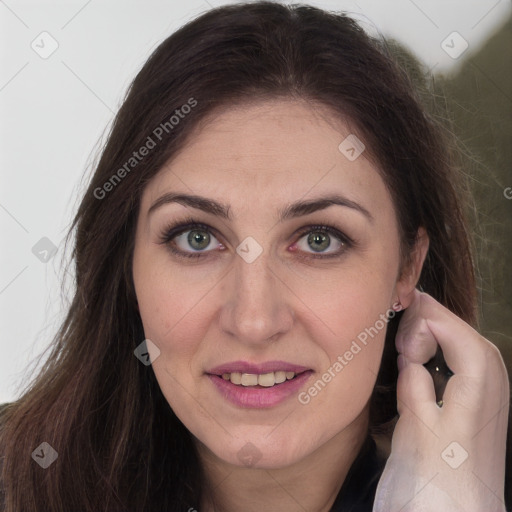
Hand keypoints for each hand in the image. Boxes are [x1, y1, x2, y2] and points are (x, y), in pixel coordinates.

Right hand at [373, 289, 509, 511]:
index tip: (397, 344)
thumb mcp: (417, 428)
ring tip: (404, 347)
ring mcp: (484, 400)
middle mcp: (491, 388)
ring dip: (433, 338)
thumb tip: (410, 358)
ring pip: (462, 347)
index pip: (455, 329)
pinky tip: (417, 366)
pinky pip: (459, 367)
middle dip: (429, 324)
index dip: (423, 324)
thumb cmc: (436, 485)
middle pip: (463, 333)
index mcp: (481, 387)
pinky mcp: (473, 412)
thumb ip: (414, 382)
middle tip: (398, 339)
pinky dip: (437, 357)